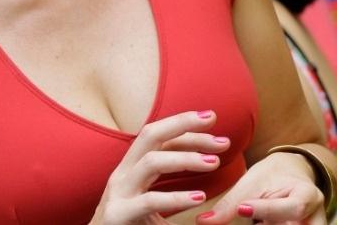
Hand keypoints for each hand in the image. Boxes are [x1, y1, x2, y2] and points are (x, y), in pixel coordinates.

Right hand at [91, 110, 229, 224]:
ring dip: (185, 158)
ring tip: (214, 162)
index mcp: (130, 169)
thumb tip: (204, 191)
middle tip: (217, 128)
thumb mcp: (149, 204)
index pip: (156, 137)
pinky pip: (150, 202)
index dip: (183, 126)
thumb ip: (168, 192)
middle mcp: (123, 174)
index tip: (212, 121)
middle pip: (150, 136)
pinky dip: (176, 198)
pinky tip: (199, 198)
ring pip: (151, 162)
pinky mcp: (118, 214)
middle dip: (182, 125)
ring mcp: (119, 193)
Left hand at [196, 150, 326, 223]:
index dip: (267, 210)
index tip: (243, 209)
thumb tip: (202, 221)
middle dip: (273, 224)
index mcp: (307, 194)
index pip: (291, 207)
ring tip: (257, 222)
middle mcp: (317, 215)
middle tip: (256, 222)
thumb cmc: (271, 176)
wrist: (293, 174)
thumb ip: (230, 204)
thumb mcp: (251, 183)